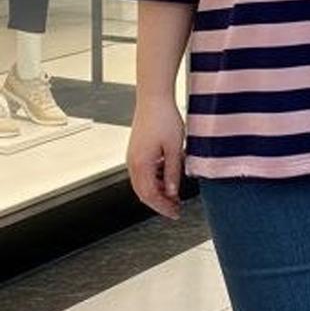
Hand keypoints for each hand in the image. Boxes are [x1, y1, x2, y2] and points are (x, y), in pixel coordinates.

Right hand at [126, 98, 184, 219]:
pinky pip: (143, 171)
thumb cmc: (164, 118)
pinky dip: (155, 178)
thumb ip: (173, 172)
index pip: (150, 195)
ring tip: (174, 193)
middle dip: (160, 202)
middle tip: (175, 208)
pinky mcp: (136, 149)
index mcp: (141, 164)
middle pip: (143, 192)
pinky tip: (168, 175)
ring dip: (158, 190)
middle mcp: (133, 162)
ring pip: (143, 182)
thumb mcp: (174, 148)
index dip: (163, 207)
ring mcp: (133, 156)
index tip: (175, 213)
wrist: (154, 97)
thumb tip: (173, 192)